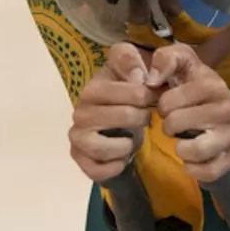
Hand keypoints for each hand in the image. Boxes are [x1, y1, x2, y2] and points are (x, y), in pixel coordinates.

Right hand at [68, 43, 153, 181]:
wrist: (128, 124)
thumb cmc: (134, 94)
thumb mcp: (138, 67)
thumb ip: (134, 61)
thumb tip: (139, 76)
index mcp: (94, 88)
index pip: (114, 89)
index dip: (140, 94)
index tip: (151, 96)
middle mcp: (80, 111)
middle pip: (113, 116)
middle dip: (138, 117)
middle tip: (146, 118)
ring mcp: (78, 136)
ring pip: (97, 145)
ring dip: (124, 145)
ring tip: (133, 139)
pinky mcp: (81, 158)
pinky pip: (95, 169)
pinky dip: (114, 166)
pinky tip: (124, 158)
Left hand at [149, 44, 229, 182]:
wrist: (219, 110)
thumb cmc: (192, 85)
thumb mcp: (181, 62)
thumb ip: (165, 59)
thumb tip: (152, 79)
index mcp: (215, 85)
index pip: (176, 98)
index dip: (164, 103)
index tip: (165, 105)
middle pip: (181, 123)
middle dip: (169, 125)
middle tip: (172, 124)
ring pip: (197, 150)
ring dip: (181, 148)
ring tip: (181, 141)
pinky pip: (209, 171)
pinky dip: (194, 168)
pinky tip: (191, 159)